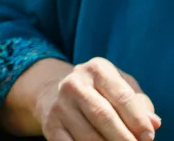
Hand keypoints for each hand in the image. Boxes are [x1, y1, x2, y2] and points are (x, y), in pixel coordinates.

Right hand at [30, 58, 160, 140]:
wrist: (58, 92)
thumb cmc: (102, 93)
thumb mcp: (122, 88)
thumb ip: (140, 104)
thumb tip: (153, 123)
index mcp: (97, 69)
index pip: (122, 96)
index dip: (138, 120)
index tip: (148, 137)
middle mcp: (74, 84)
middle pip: (103, 115)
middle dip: (124, 138)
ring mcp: (59, 104)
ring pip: (88, 135)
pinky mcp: (50, 125)